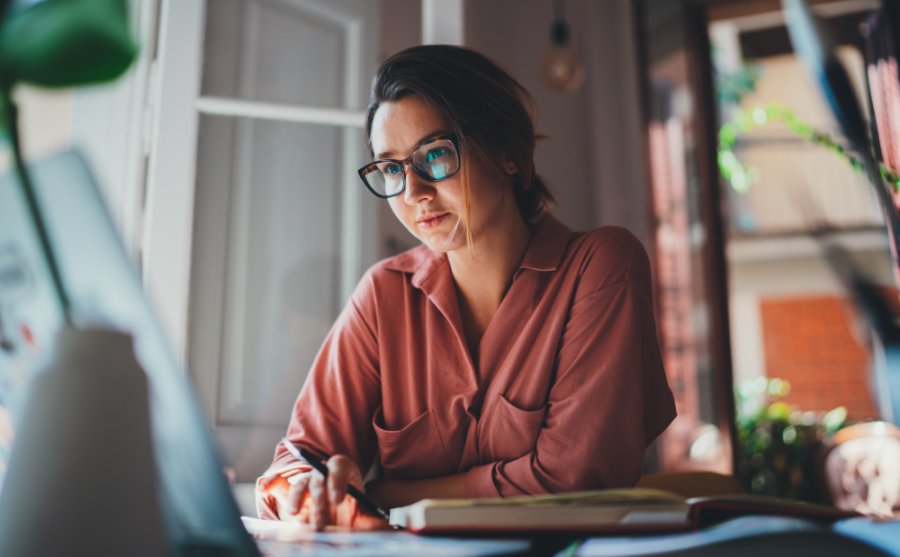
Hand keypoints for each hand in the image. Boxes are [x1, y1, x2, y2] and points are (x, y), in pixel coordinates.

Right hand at [256, 455, 387, 529]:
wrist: (345, 517)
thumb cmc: (356, 515)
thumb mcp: (369, 518)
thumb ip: (376, 522)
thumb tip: (392, 530)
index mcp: (345, 471)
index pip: (340, 467)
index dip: (338, 481)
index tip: (339, 500)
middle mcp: (324, 474)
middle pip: (319, 478)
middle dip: (319, 500)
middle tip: (322, 522)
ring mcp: (307, 483)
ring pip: (300, 484)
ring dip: (297, 498)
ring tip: (295, 514)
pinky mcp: (292, 495)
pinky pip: (278, 486)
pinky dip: (270, 484)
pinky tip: (263, 486)